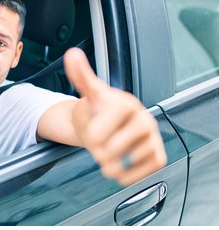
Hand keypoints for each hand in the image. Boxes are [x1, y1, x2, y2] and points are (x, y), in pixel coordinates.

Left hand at [64, 48, 166, 185]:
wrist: (110, 123)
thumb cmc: (98, 109)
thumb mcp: (88, 93)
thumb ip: (80, 76)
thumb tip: (71, 54)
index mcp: (125, 104)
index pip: (98, 134)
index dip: (91, 135)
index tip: (94, 128)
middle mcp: (144, 120)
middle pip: (108, 151)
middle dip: (98, 151)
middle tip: (101, 141)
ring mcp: (152, 138)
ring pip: (122, 164)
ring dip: (109, 164)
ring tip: (109, 152)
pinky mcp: (158, 156)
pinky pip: (142, 173)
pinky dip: (127, 175)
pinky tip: (122, 167)